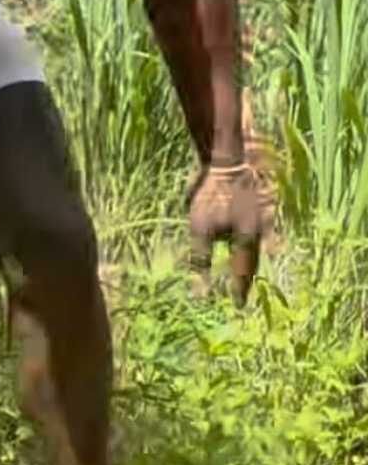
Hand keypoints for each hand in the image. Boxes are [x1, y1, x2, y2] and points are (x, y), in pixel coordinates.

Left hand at [186, 133, 275, 306]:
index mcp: (248, 240)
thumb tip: (200, 290)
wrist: (230, 158)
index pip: (243, 272)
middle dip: (248, 278)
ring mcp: (264, 217)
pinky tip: (249, 245)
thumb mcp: (201, 229)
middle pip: (254, 261)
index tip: (238, 306)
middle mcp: (261, 231)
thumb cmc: (213, 194)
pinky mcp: (261, 205)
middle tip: (245, 295)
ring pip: (259, 246)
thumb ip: (201, 259)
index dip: (239, 289)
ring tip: (247, 276)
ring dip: (252, 262)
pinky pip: (259, 231)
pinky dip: (254, 242)